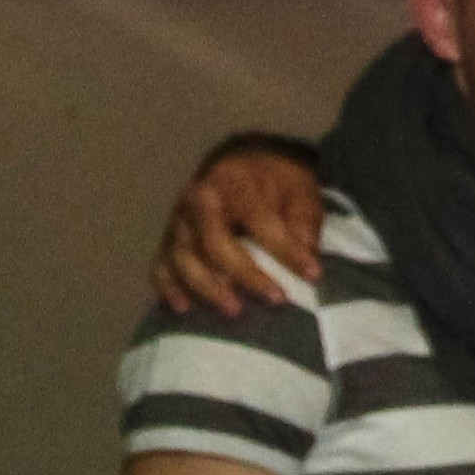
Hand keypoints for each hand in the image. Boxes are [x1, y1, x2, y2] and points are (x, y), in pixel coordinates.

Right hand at [155, 141, 325, 315]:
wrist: (243, 164)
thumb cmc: (276, 183)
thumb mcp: (299, 193)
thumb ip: (303, 224)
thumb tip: (307, 260)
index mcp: (235, 185)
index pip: (260, 222)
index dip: (286, 251)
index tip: (313, 274)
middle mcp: (199, 201)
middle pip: (214, 243)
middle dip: (245, 274)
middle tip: (275, 298)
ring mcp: (178, 220)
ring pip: (183, 258)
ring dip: (207, 287)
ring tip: (235, 310)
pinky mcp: (167, 238)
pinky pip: (161, 265)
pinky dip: (169, 287)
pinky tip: (182, 308)